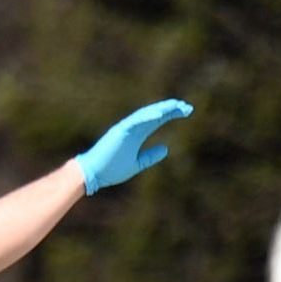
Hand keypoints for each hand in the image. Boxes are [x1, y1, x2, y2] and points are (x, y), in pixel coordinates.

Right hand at [75, 99, 192, 194]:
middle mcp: (133, 128)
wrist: (93, 175)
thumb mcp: (136, 164)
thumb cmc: (111, 170)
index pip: (158, 120)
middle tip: (187, 107)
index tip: (187, 111)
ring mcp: (126, 128)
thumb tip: (166, 149)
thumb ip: (150, 156)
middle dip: (171, 109)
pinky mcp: (119, 131)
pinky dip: (148, 116)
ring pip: (147, 114)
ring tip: (177, 106)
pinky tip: (161, 114)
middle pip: (155, 114)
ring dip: (162, 109)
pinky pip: (136, 121)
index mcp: (137, 135)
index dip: (172, 114)